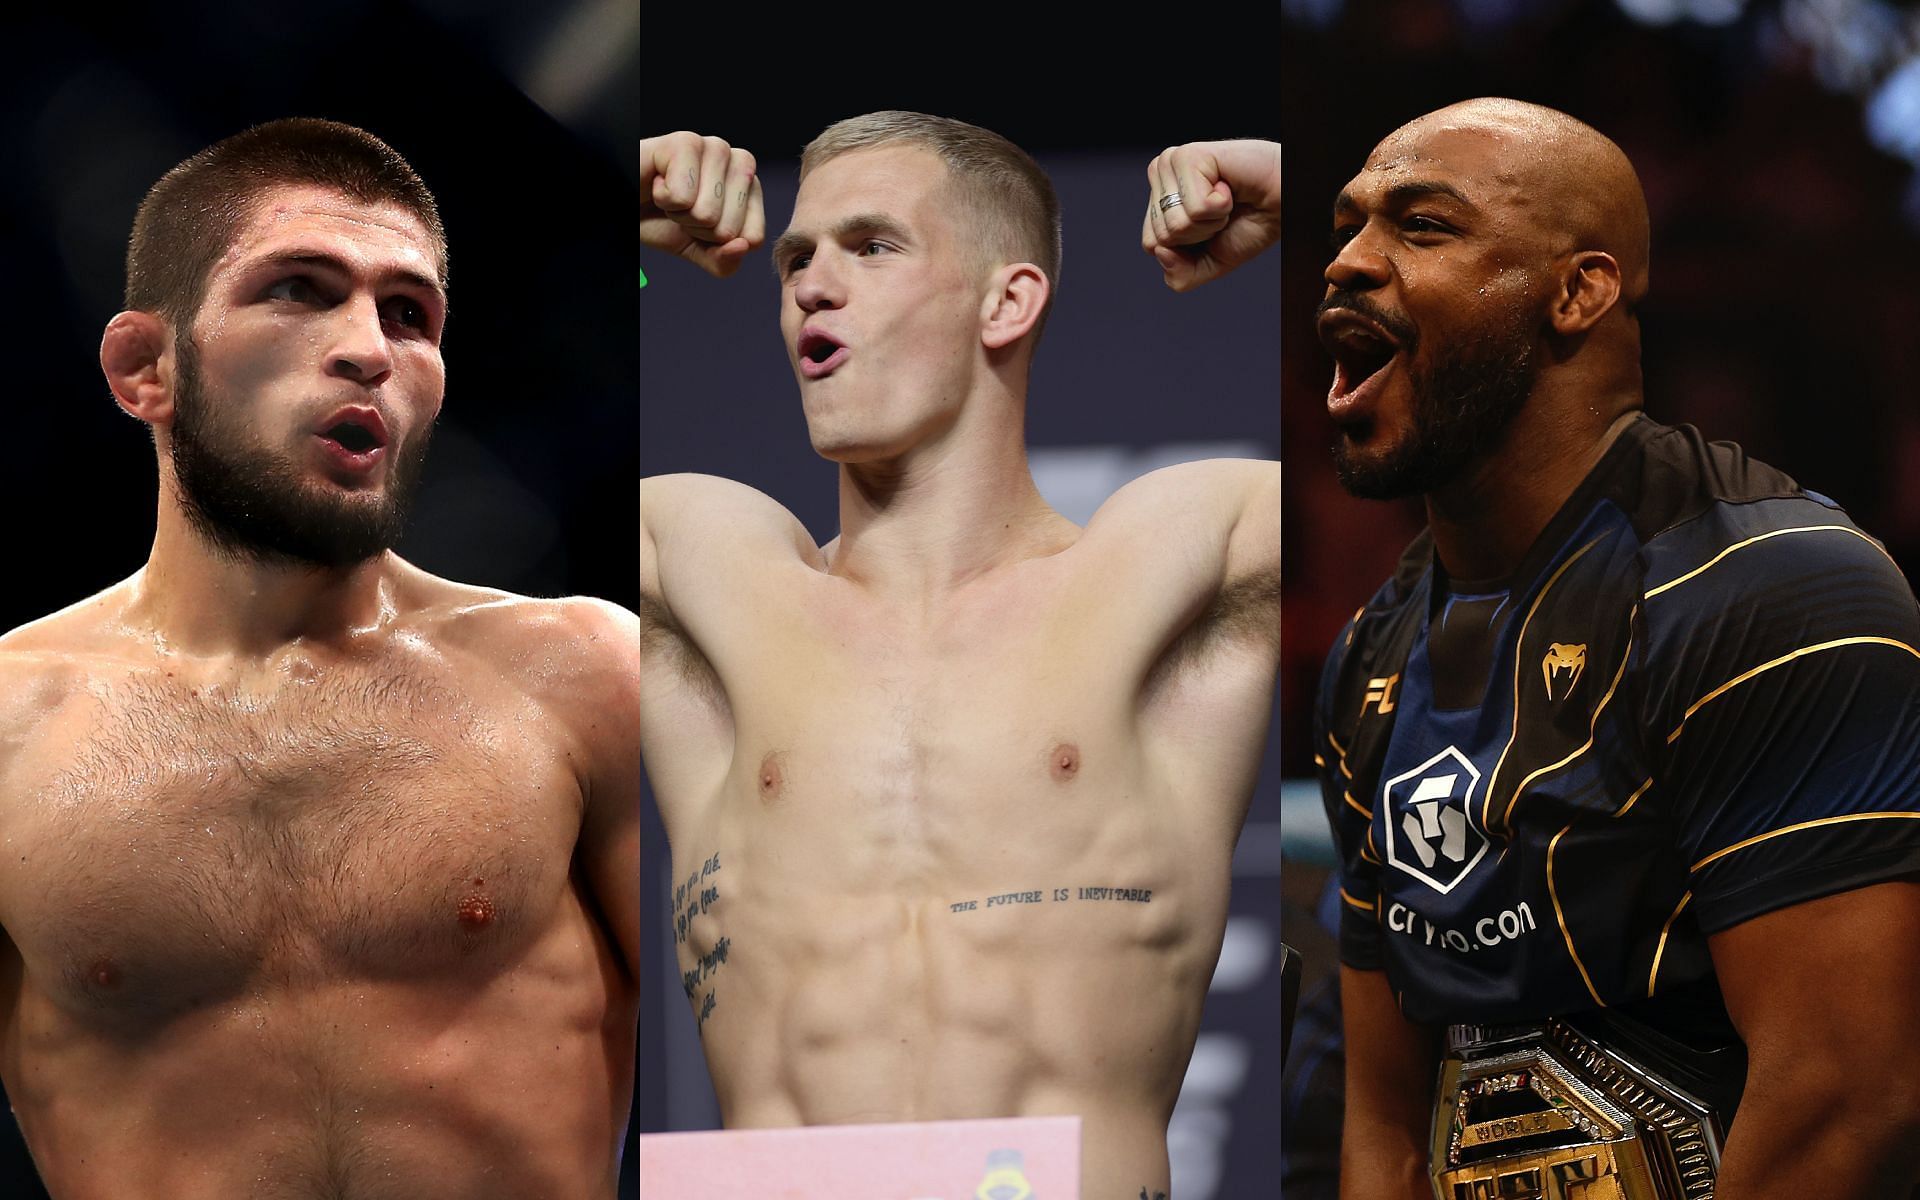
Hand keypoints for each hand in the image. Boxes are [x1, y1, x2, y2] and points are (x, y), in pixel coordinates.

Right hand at [641, 132, 766, 277]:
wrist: (626, 201)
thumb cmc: (663, 218)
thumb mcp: (698, 250)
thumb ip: (724, 261)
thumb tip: (742, 246)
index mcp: (752, 189)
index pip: (753, 238)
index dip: (717, 243)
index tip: (699, 222)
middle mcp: (742, 163)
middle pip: (730, 230)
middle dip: (696, 228)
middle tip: (680, 207)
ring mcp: (717, 148)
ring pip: (707, 214)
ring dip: (679, 213)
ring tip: (669, 193)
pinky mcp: (687, 142)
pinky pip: (682, 197)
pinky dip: (663, 198)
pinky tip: (658, 181)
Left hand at [1141, 140, 1280, 291]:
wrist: (1285, 201)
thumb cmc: (1249, 223)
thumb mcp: (1210, 263)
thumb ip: (1179, 275)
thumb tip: (1160, 252)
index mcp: (1159, 196)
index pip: (1151, 244)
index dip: (1188, 248)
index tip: (1212, 224)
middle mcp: (1160, 174)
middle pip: (1162, 236)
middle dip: (1201, 234)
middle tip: (1223, 211)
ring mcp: (1172, 162)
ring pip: (1176, 225)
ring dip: (1212, 220)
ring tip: (1227, 198)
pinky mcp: (1188, 156)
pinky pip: (1195, 209)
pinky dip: (1220, 207)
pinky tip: (1229, 188)